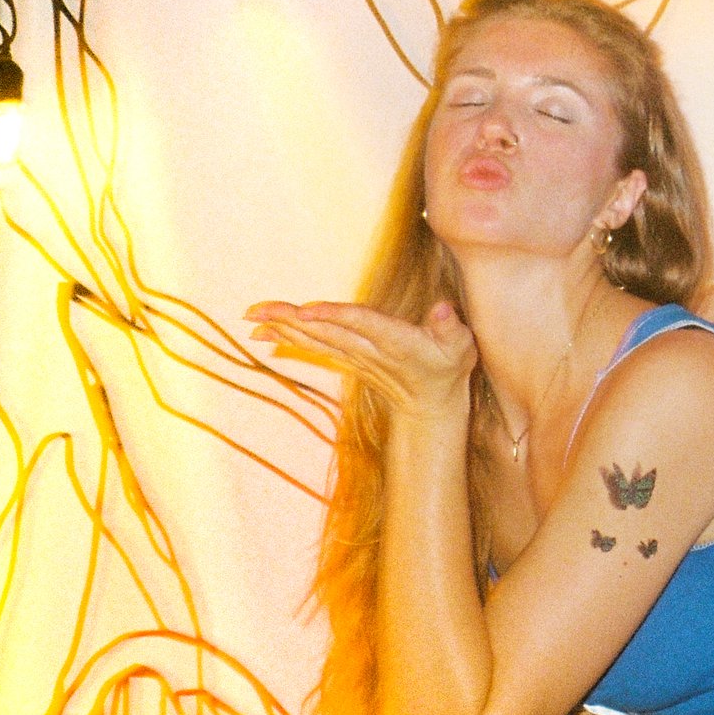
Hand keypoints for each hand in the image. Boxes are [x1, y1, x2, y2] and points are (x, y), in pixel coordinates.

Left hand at [246, 298, 475, 417]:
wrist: (432, 407)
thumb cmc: (448, 368)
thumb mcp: (462, 346)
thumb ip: (451, 326)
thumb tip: (441, 307)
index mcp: (396, 342)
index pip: (362, 324)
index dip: (335, 316)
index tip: (307, 309)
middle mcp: (369, 350)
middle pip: (325, 331)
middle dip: (290, 320)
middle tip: (254, 310)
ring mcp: (354, 357)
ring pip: (314, 339)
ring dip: (282, 328)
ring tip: (251, 317)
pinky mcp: (347, 360)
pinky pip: (313, 347)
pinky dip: (288, 339)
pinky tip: (264, 332)